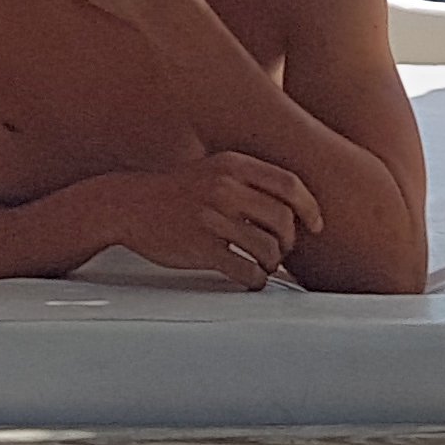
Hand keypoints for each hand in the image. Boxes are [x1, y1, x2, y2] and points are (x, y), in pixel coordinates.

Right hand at [89, 152, 322, 289]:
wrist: (129, 204)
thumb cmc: (177, 191)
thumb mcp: (214, 168)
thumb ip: (251, 179)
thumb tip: (295, 202)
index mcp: (233, 165)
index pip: (290, 184)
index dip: (310, 207)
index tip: (316, 225)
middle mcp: (225, 188)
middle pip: (283, 219)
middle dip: (289, 241)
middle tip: (280, 250)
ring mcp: (212, 218)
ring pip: (268, 248)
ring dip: (272, 262)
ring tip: (263, 264)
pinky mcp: (200, 247)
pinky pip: (244, 269)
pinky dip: (255, 279)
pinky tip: (249, 278)